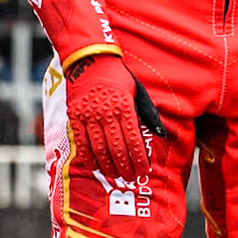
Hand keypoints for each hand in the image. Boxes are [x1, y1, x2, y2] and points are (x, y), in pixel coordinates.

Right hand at [63, 52, 164, 180]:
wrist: (90, 59)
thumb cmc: (119, 77)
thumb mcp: (138, 91)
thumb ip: (148, 114)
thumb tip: (161, 134)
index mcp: (124, 107)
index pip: (133, 140)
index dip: (139, 159)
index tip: (143, 171)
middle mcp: (106, 113)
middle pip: (117, 148)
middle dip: (125, 167)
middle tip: (130, 178)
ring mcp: (89, 116)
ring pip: (99, 149)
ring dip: (108, 166)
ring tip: (115, 176)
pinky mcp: (75, 116)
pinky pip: (82, 142)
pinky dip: (89, 157)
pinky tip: (96, 167)